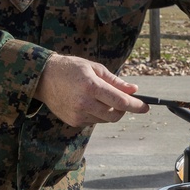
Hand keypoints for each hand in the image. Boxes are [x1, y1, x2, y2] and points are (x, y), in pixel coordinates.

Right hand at [33, 56, 148, 127]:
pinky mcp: (73, 121)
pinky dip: (97, 114)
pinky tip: (87, 102)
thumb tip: (133, 90)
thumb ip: (115, 81)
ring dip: (109, 111)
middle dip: (123, 109)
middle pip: (115, 115)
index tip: (146, 107)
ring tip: (99, 96)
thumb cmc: (71, 68)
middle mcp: (84, 103)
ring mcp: (78, 114)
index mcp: (91, 86)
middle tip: (123, 100)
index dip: (136, 105)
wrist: (43, 78)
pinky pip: (93, 121)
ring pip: (105, 119)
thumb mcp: (94, 68)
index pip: (120, 101)